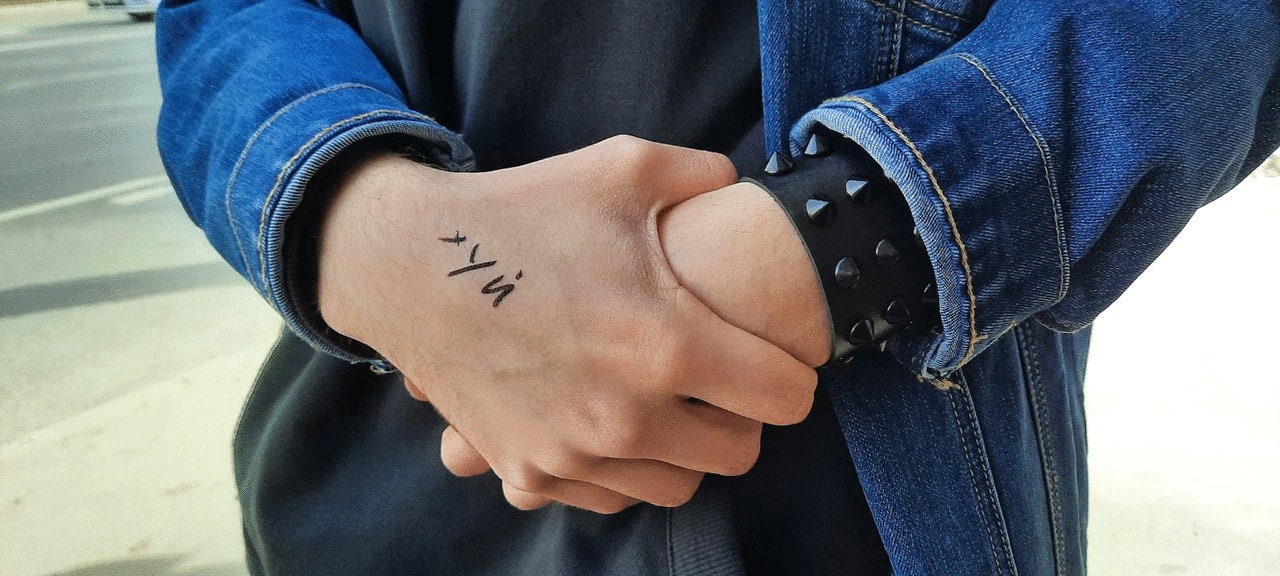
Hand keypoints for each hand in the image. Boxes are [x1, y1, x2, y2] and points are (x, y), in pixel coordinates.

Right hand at [317, 136, 817, 513]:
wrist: (404, 265)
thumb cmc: (518, 212)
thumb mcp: (620, 168)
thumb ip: (703, 174)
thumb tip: (742, 186)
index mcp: (669, 344)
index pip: (787, 398)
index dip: (793, 371)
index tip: (775, 354)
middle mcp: (628, 417)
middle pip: (741, 455)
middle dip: (742, 416)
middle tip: (720, 378)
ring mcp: (575, 454)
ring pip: (678, 486)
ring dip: (684, 449)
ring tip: (665, 400)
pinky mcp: (529, 470)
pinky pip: (610, 498)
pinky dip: (622, 470)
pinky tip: (610, 423)